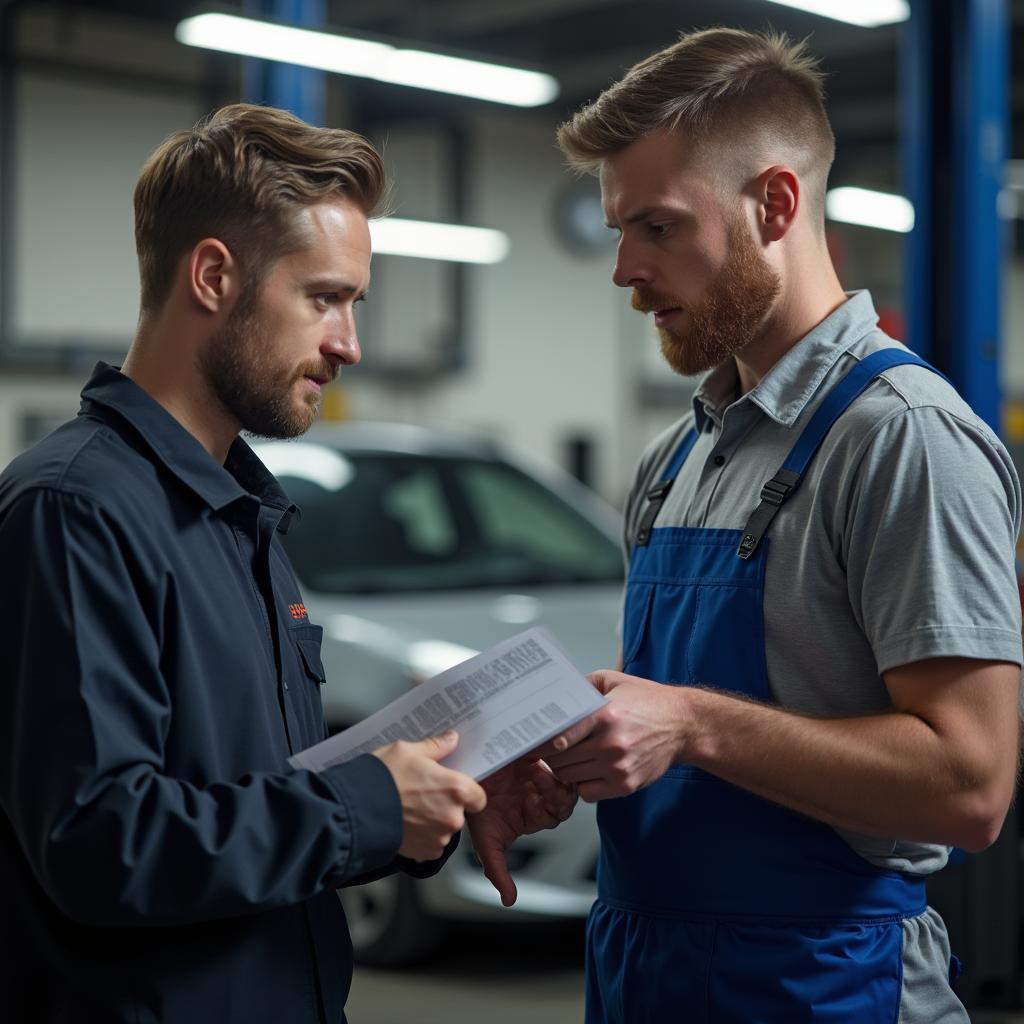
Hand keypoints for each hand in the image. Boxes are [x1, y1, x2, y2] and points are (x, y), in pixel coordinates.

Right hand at [373, 730, 486, 861]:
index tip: (454, 788)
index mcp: (455, 789)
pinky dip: (423, 836)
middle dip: (446, 805)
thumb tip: (451, 739)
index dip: (468, 792)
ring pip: (445, 829)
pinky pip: (431, 844)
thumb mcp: (408, 751)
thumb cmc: (382, 778)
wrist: (356, 811)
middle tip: (424, 794)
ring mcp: (439, 838)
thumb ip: (436, 747)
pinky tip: (406, 823)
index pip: (478, 796)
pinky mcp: (424, 854)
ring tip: (411, 808)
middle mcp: (452, 816)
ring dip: (434, 821)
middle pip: (460, 812)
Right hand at [468, 758, 576, 906]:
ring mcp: (538, 772)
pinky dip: (550, 756)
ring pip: (563, 774)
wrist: (461, 781)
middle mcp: (540, 794)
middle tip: (538, 785)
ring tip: (535, 772)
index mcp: (535, 815)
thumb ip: (498, 872)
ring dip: (552, 774)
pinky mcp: (533, 752)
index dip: (549, 811)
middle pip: (566, 796)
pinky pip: (553, 753)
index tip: (532, 804)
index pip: (557, 816)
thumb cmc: (475, 813)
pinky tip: (535, 758)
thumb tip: (509, 901)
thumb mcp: (486, 844)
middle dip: (556, 793)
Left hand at [541, 670, 686, 800]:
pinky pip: (588, 793)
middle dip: (550, 755)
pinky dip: (582, 785)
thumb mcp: (614, 681)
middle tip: (548, 749)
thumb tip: (555, 695)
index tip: (532, 740)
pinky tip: (587, 771)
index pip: (559, 735)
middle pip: (560, 759)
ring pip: (570, 777)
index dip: (541, 740)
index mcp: (605, 715)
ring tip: (568, 759)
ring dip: (564, 770)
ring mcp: (618, 767)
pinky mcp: (626, 785)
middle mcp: (610, 743)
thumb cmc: (647, 701)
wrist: (683, 725)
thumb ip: (583, 686)